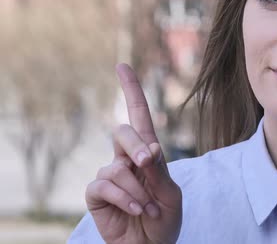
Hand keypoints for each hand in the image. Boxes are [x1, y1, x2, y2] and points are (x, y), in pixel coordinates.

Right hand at [85, 64, 181, 243]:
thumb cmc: (164, 220)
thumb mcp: (170, 195)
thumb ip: (159, 172)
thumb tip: (149, 147)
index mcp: (148, 154)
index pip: (139, 117)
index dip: (131, 91)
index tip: (122, 66)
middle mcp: (126, 159)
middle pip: (123, 132)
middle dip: (135, 146)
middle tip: (146, 162)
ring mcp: (110, 175)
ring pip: (116, 166)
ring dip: (137, 190)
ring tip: (148, 208)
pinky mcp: (96, 194)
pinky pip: (104, 185)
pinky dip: (123, 198)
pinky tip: (135, 211)